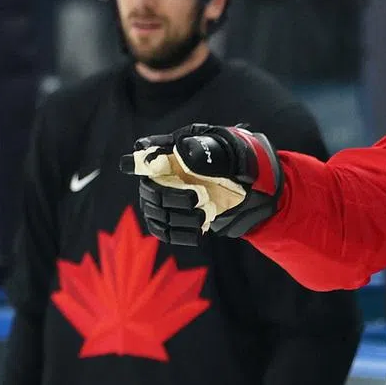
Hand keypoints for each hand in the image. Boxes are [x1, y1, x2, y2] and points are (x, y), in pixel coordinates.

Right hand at [120, 123, 283, 244]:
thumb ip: (209, 151)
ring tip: (203, 214)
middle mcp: (165, 174)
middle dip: (171, 197)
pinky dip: (179, 234)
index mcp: (176, 151)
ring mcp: (168, 197)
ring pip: (156, 212)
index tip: (133, 164)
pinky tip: (198, 231)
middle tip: (198, 197)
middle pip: (149, 189)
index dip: (137, 159)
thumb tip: (184, 153)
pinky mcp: (175, 218)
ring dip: (179, 217)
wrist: (252, 190)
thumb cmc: (239, 164)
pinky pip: (164, 231)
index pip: (146, 151)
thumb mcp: (232, 154)